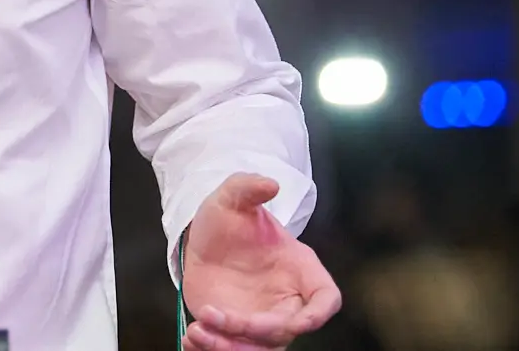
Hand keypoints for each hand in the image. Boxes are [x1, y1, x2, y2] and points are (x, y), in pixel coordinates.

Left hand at [180, 174, 340, 349]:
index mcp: (300, 269)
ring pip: (258, 348)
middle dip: (253, 330)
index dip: (319, 314)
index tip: (301, 322)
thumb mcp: (232, 196)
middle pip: (284, 331)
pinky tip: (192, 338)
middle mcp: (285, 301)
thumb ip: (249, 186)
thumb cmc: (230, 219)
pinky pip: (231, 350)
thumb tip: (271, 183)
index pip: (326, 299)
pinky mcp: (236, 331)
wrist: (204, 238)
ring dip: (228, 348)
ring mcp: (262, 319)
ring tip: (197, 331)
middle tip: (215, 315)